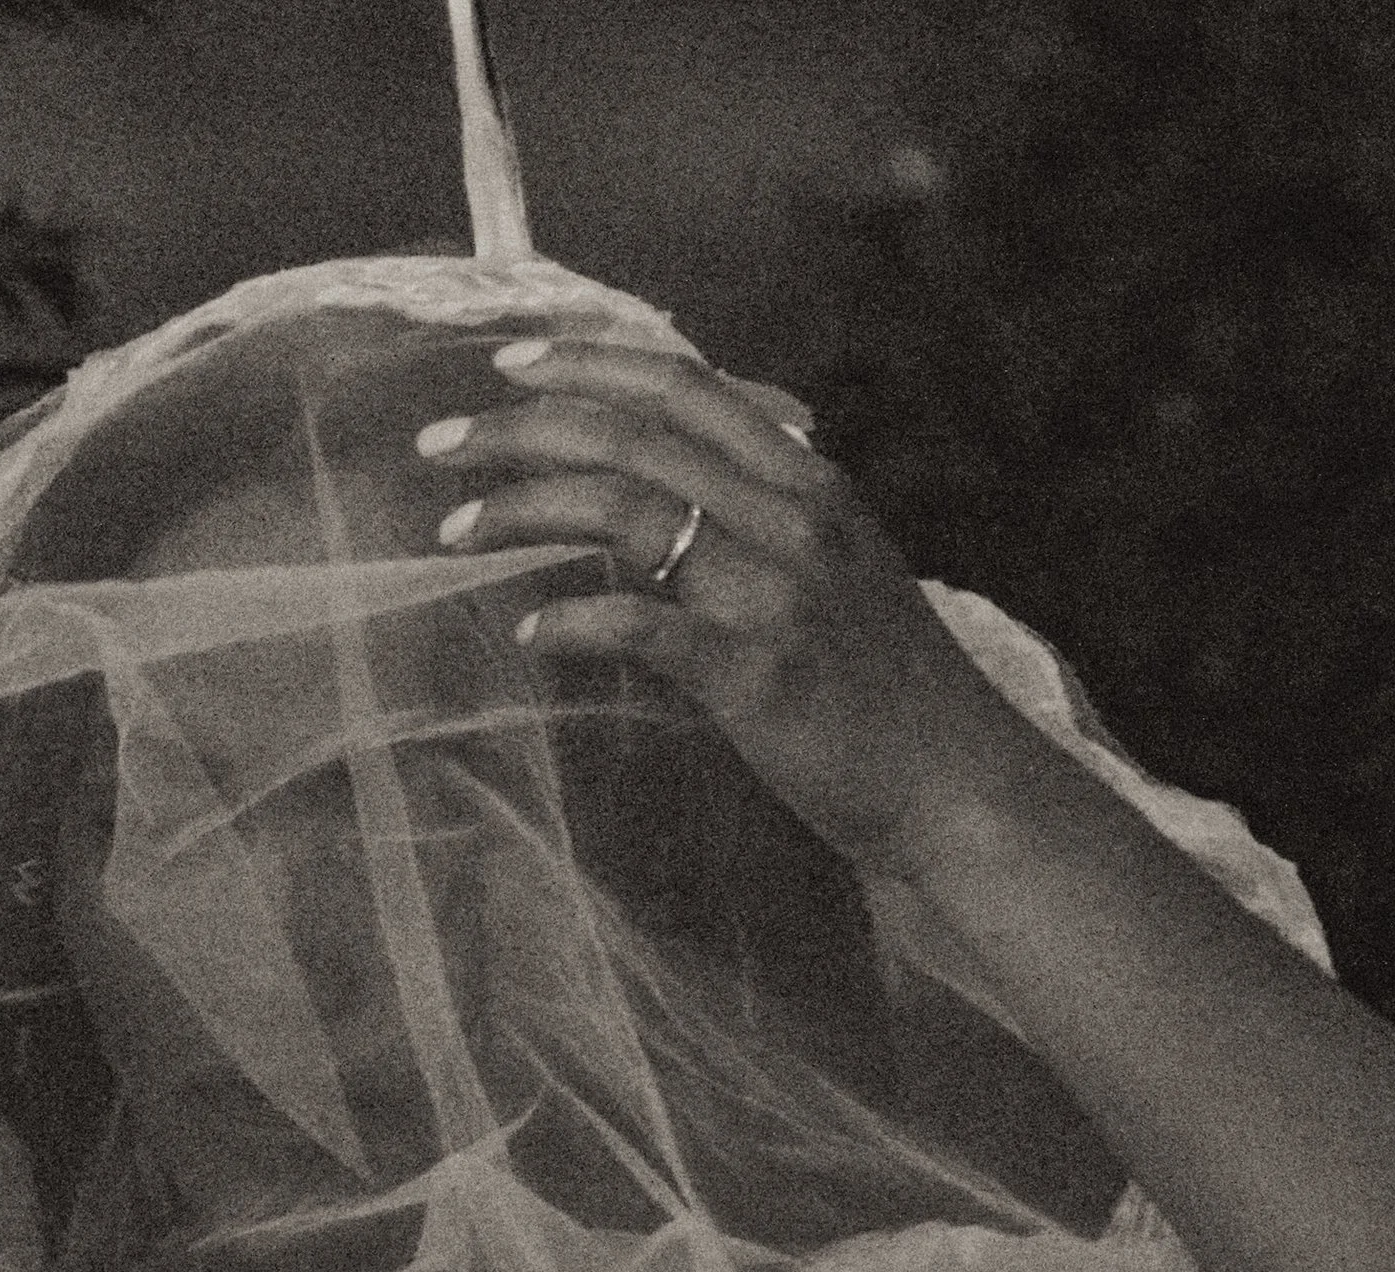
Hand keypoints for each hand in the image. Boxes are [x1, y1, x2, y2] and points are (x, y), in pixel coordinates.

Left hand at [417, 340, 1060, 872]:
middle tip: (438, 443)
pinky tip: (532, 631)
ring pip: (627, 512)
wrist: (956, 784)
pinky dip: (576, 621)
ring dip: (523, 513)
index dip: (589, 364)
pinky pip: (645, 627)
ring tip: (453, 532)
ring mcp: (777, 593)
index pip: (685, 385)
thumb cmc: (880, 690)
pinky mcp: (757, 674)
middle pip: (634, 437)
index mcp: (809, 482)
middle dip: (519, 428)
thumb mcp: (830, 574)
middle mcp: (794, 517)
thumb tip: (639, 505)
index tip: (509, 363)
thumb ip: (752, 523)